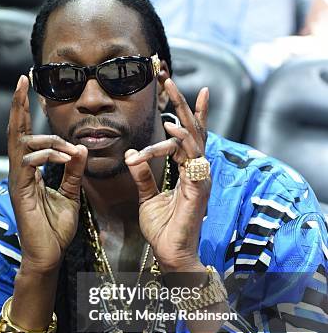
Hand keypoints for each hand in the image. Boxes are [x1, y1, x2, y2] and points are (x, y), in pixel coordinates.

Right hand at [8, 76, 87, 273]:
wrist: (49, 255)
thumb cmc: (56, 228)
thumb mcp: (71, 194)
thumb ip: (73, 171)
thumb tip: (81, 149)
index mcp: (30, 171)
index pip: (27, 136)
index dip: (26, 112)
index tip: (30, 88)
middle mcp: (19, 171)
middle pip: (15, 131)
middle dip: (19, 105)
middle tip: (24, 79)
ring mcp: (17, 180)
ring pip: (22, 144)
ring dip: (49, 140)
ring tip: (71, 150)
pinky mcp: (19, 190)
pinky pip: (28, 162)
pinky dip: (47, 155)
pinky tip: (65, 157)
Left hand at [125, 80, 209, 272]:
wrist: (170, 255)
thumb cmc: (163, 229)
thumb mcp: (147, 198)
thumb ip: (142, 176)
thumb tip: (132, 154)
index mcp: (187, 170)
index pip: (187, 135)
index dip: (182, 112)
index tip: (171, 89)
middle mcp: (196, 170)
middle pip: (193, 129)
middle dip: (181, 102)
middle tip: (168, 77)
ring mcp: (200, 178)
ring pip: (194, 138)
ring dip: (182, 112)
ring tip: (169, 90)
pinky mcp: (198, 189)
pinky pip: (191, 160)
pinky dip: (182, 142)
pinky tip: (172, 127)